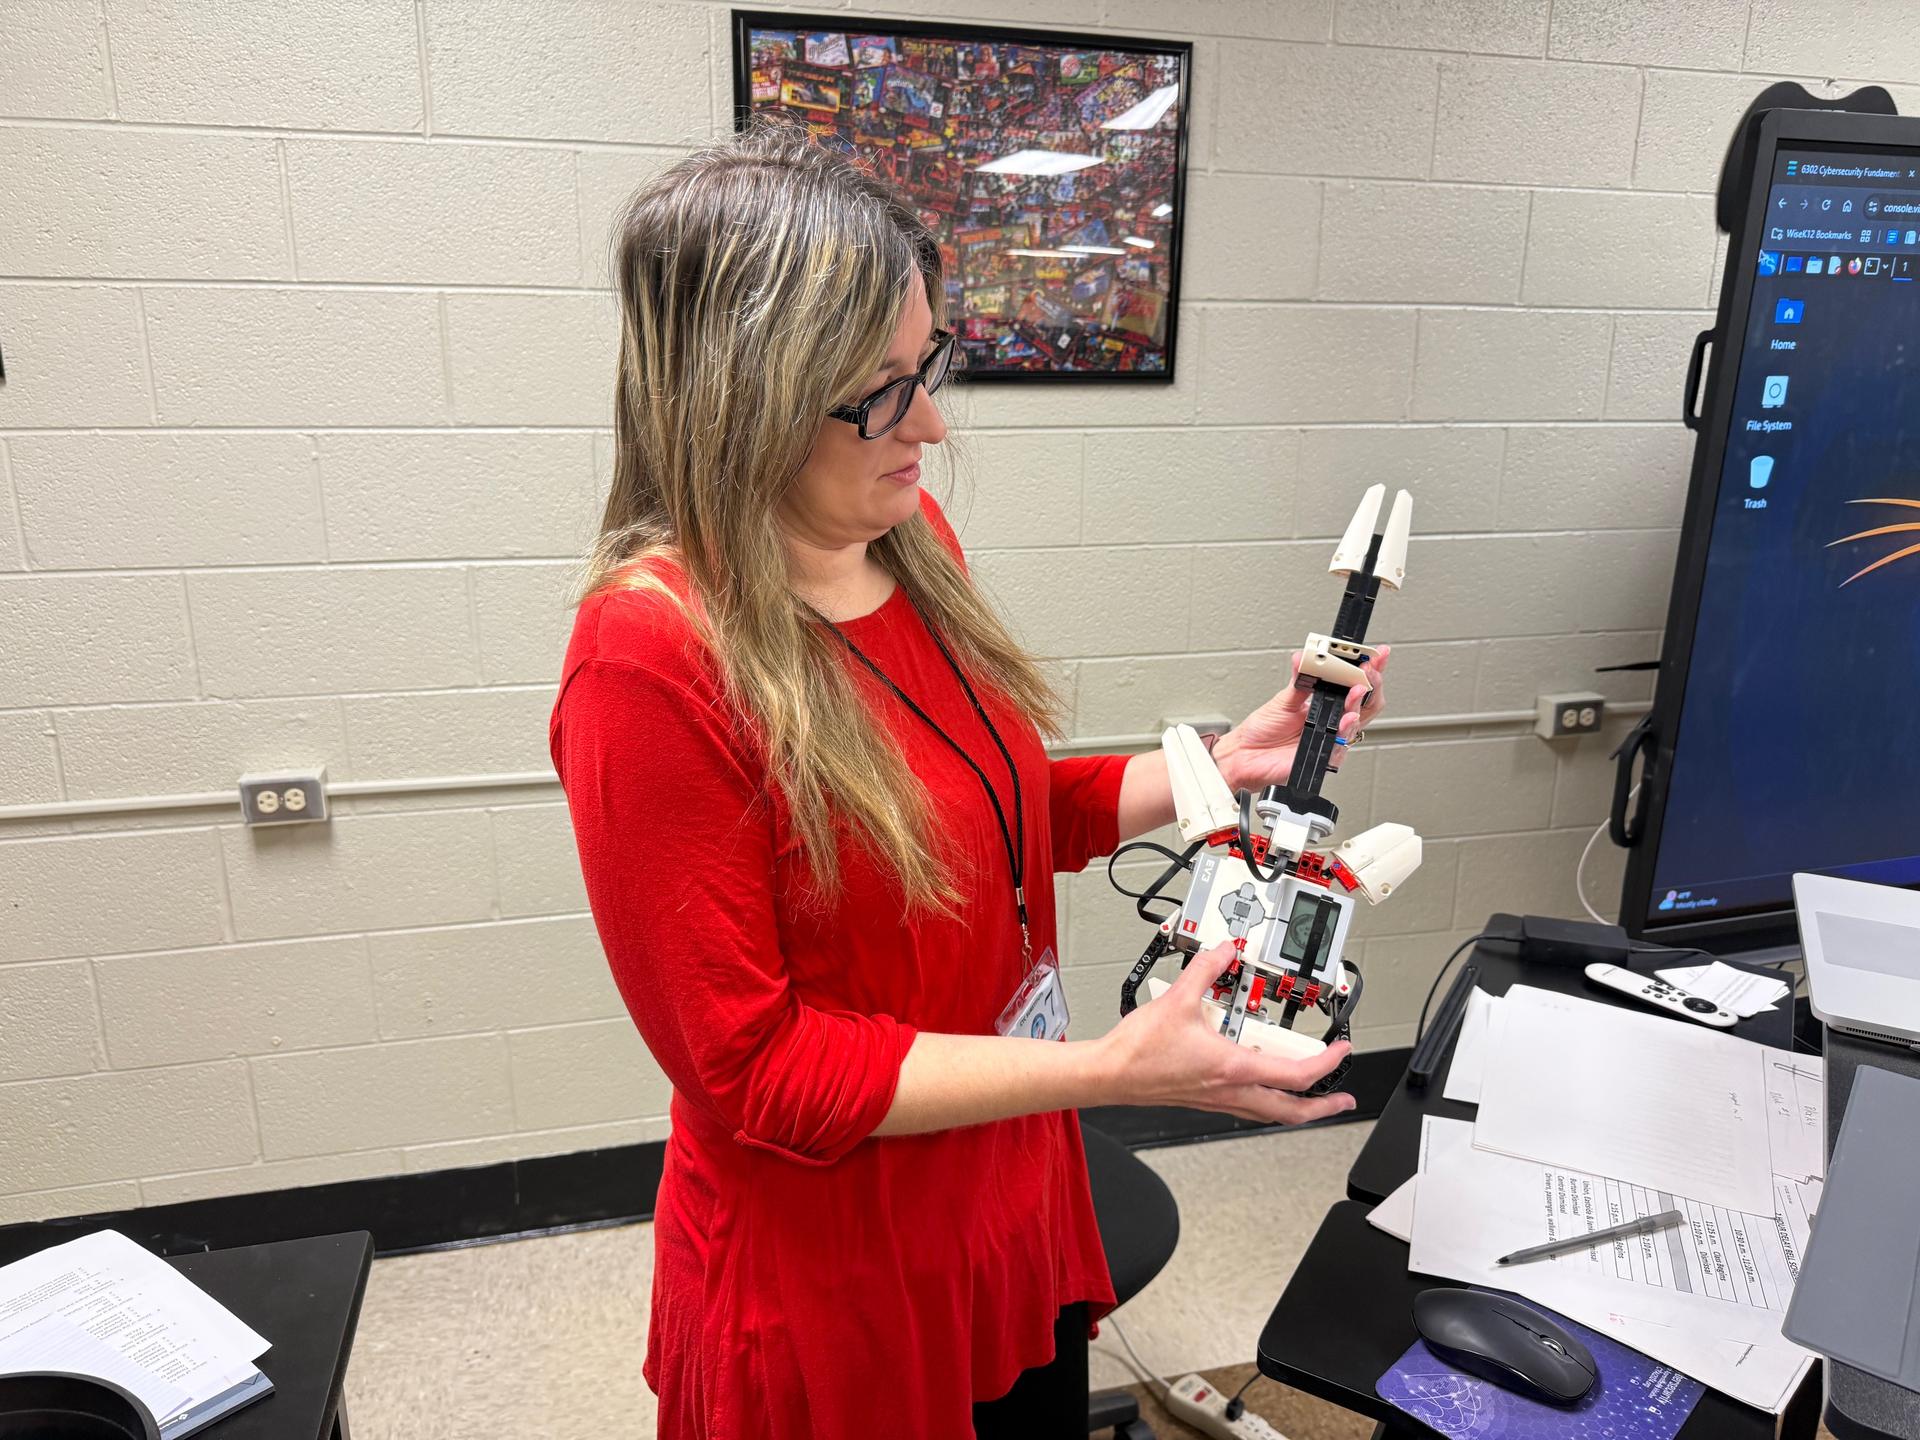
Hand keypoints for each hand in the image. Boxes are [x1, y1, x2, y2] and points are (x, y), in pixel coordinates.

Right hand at [1096, 941, 1355, 1124]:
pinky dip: (1266, 1103)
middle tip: (1342, 1100)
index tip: (1341, 1051)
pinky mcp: (1203, 1100)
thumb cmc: (1139, 1051)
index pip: (1297, 1074)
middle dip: (1323, 1108)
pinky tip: (1261, 1089)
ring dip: (1297, 1110)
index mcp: (1233, 1067)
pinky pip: (1247, 1108)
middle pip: (1291, 1111)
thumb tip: (1225, 952)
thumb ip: (1206, 970)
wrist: (1110, 1074)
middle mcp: (1230, 1090)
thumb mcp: (1178, 999)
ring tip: (1311, 1101)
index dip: (1327, 1064)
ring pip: (1269, 1115)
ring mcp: (1217, 1099)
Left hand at [1209, 645, 1389, 793]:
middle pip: (1365, 704)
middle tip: (1370, 670)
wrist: (1244, 756)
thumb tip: (1304, 657)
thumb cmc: (1262, 731)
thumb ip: (1299, 680)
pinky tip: (1346, 719)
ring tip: (1358, 690)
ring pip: (1357, 723)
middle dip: (1372, 684)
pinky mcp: (1322, 758)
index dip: (1369, 671)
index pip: (1355, 685)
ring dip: (1360, 704)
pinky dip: (1344, 732)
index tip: (1375, 655)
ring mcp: (1329, 739)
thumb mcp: (1282, 699)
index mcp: (1325, 704)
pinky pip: (1340, 747)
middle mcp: (1332, 722)